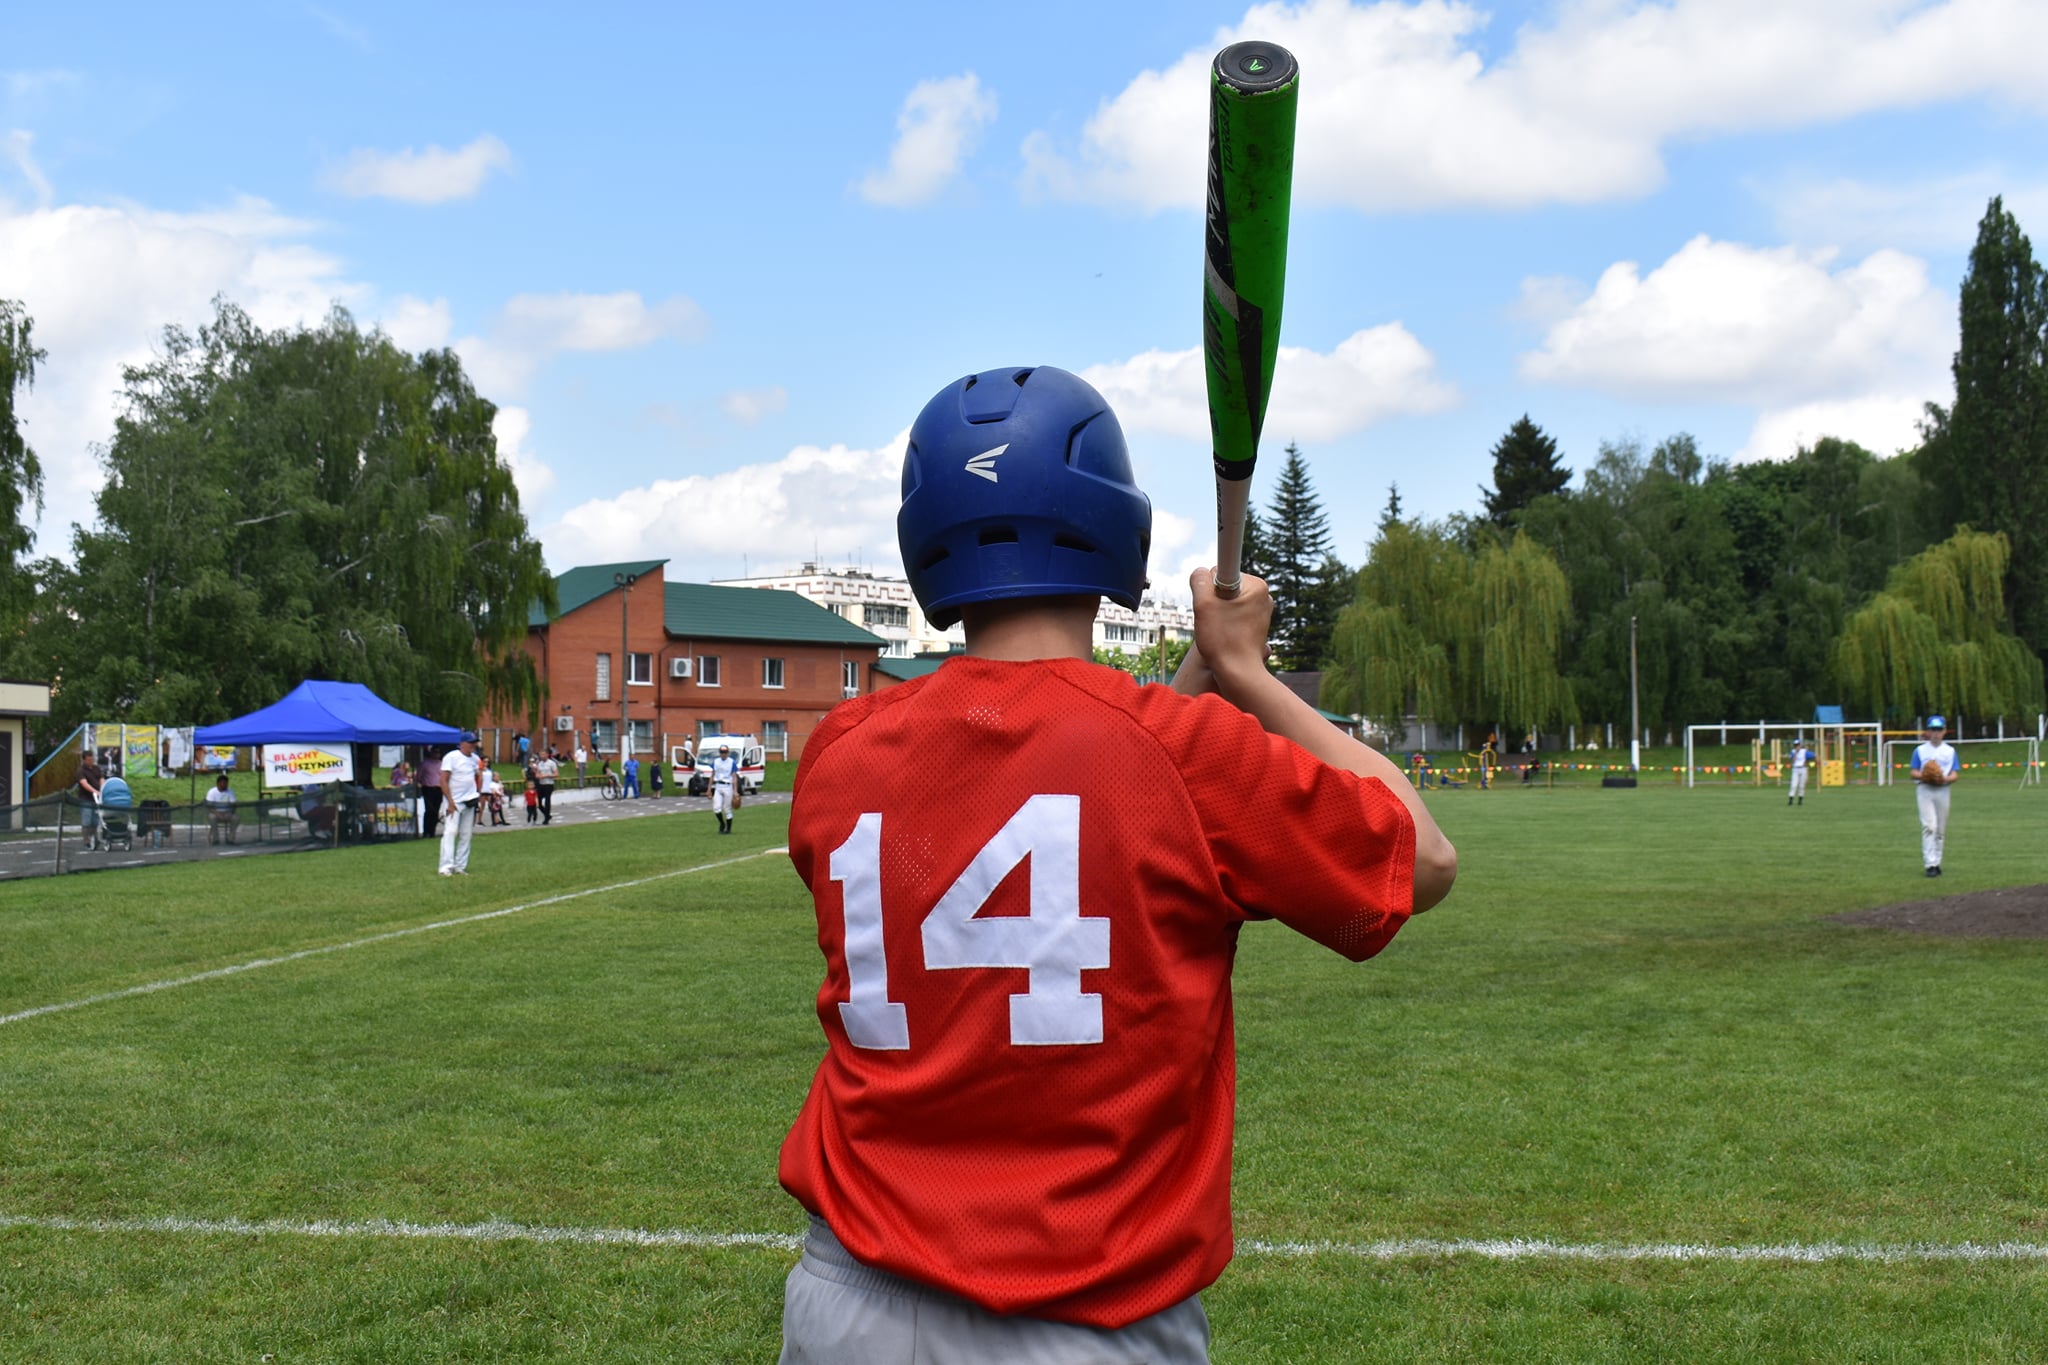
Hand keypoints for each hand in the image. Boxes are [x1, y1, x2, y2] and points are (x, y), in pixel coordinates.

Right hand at [1188, 567, 1274, 697]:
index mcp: (1256, 585)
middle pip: (1225, 586)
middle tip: (1212, 619)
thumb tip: (1201, 572)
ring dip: (1217, 612)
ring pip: (1228, 601)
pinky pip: (1233, 613)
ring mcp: (1261, 610)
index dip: (1209, 588)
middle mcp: (1263, 595)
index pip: (1222, 571)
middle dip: (1213, 600)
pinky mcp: (1256, 623)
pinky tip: (1225, 635)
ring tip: (1219, 629)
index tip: (1212, 604)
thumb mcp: (1203, 604)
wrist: (1238, 673)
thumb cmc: (1223, 640)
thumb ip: (1199, 580)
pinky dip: (1225, 621)